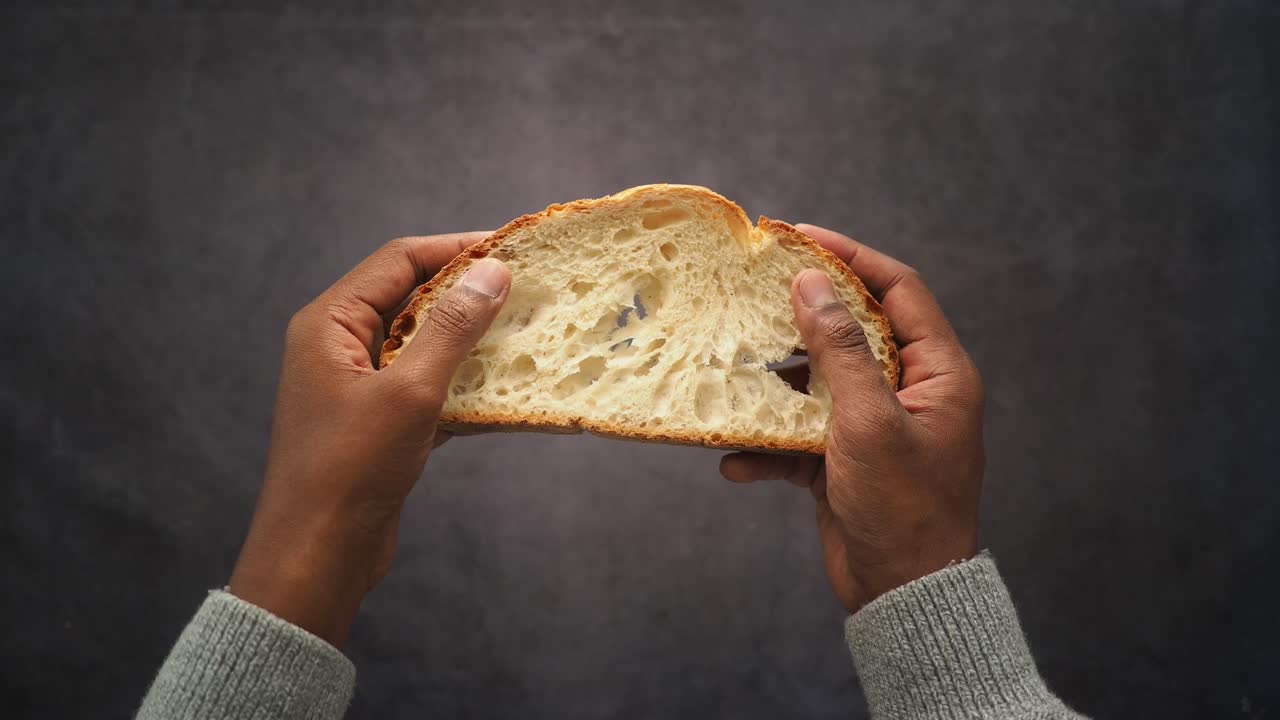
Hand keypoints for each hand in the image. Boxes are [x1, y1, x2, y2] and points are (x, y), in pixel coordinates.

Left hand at [228, 233, 509, 646]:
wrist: (317, 557)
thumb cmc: (350, 470)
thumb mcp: (410, 392)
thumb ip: (453, 328)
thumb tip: (493, 272)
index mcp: (329, 324)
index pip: (399, 261)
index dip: (455, 248)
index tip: (510, 247)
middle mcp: (338, 346)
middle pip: (410, 297)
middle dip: (466, 291)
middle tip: (526, 286)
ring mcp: (358, 385)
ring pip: (422, 343)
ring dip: (469, 339)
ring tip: (525, 331)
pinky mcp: (378, 422)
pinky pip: (426, 385)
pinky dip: (462, 383)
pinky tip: (505, 388)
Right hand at [720, 224, 983, 613]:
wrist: (902, 596)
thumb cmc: (902, 508)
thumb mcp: (868, 421)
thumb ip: (841, 348)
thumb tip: (812, 282)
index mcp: (939, 374)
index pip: (898, 290)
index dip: (851, 257)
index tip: (799, 237)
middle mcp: (912, 393)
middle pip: (854, 331)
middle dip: (802, 318)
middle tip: (755, 295)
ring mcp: (877, 428)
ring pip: (820, 383)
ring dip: (777, 385)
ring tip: (735, 376)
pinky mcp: (846, 462)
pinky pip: (802, 437)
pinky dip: (770, 445)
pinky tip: (737, 460)